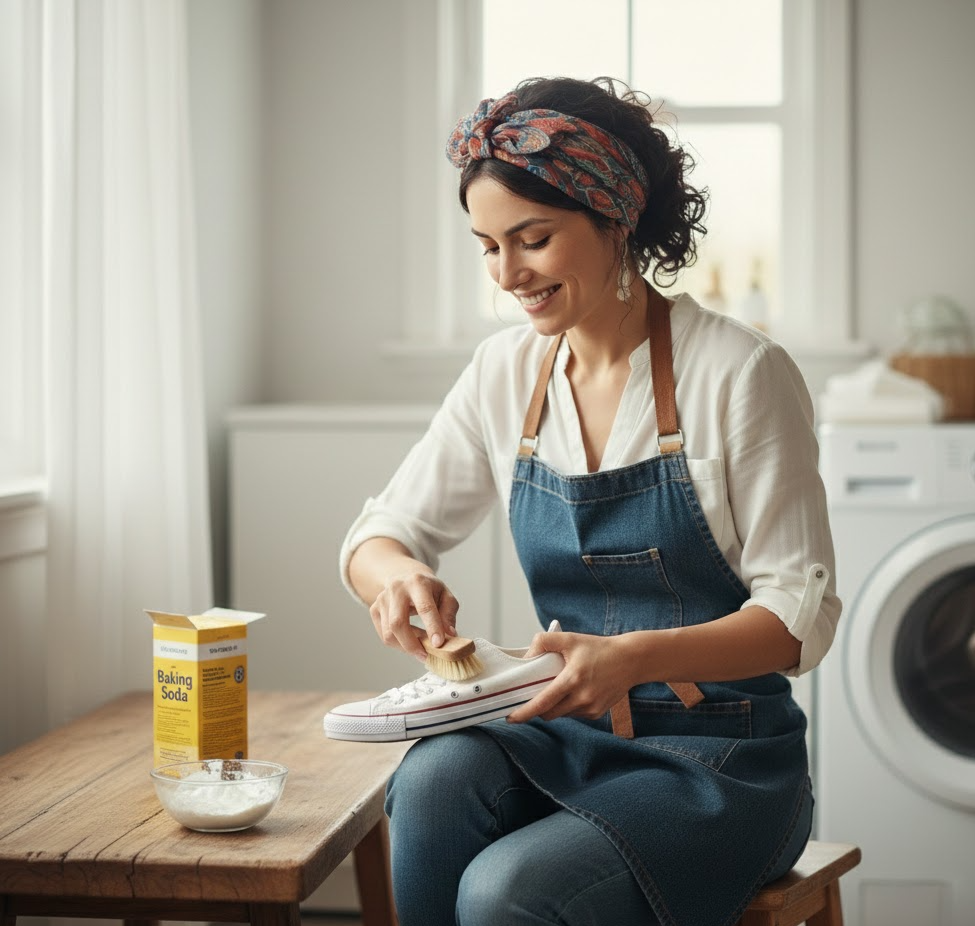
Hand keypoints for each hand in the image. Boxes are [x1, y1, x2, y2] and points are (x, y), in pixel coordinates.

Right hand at [369, 569, 460, 662]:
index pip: (424, 607)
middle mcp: (396, 589)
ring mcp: (382, 599)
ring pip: (389, 633)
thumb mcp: (445, 595)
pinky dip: (398, 644)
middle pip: (398, 623)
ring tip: (420, 648)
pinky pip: (384, 635)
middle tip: (426, 656)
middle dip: (412, 644)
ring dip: (406, 646)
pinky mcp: (374, 609)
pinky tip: (409, 640)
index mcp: (417, 582)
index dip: (432, 627)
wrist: (405, 576)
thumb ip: (449, 613)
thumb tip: (449, 634)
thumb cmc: (428, 589)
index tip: (439, 644)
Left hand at [506, 631, 632, 723]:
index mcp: (572, 680)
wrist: (631, 660)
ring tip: (558, 688)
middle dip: (537, 709)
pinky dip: (568, 706)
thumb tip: (526, 656)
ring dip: (554, 706)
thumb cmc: (599, 648)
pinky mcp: (597, 713)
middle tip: (529, 698)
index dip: (524, 713)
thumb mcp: (570, 638)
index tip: (510, 717)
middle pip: (548, 713)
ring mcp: (590, 708)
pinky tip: (575, 691)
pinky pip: (574, 714)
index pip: (542, 703)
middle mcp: (582, 698)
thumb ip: (544, 641)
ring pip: (561, 714)